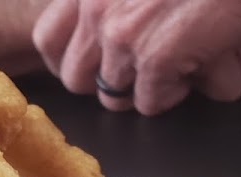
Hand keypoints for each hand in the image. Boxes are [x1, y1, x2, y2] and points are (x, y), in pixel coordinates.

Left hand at [33, 0, 240, 114]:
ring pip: (114, 95)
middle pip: (77, 78)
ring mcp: (123, 36)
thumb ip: (110, 3)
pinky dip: (174, 94)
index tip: (85, 68)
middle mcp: (96, 9)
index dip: (65, 61)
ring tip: (174, 63)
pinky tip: (192, 67)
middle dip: (108, 81)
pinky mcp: (154, 60)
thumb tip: (100, 32)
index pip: (48, 39)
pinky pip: (151, 103)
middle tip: (140, 72)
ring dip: (144, 87)